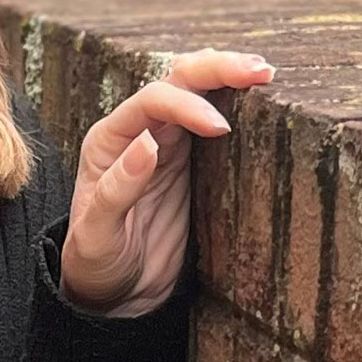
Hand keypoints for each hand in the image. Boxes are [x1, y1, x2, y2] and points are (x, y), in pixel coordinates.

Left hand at [56, 49, 273, 317]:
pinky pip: (213, 121)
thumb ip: (117, 189)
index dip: (187, 106)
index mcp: (109, 141)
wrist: (114, 292)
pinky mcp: (192, 163)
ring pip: (198, 91)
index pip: (151, 101)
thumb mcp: (97, 235)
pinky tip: (262, 98)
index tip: (220, 127)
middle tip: (260, 72)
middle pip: (177, 80)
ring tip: (265, 73)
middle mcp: (138, 132)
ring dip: (230, 77)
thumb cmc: (96, 263)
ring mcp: (168, 145)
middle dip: (216, 69)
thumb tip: (148, 143)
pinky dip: (237, 104)